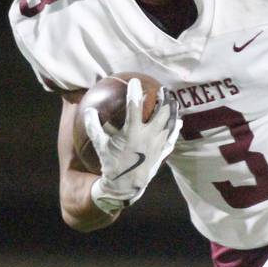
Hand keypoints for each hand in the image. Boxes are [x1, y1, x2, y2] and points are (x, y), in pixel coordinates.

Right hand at [84, 77, 181, 213]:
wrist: (125, 186)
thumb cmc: (111, 163)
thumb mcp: (100, 144)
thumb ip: (93, 126)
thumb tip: (89, 110)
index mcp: (132, 132)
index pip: (135, 106)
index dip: (135, 91)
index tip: (136, 81)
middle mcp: (148, 136)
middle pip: (161, 112)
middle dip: (163, 99)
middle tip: (162, 89)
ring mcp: (158, 144)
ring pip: (170, 123)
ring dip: (172, 110)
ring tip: (172, 101)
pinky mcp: (162, 152)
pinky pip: (172, 137)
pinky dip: (176, 128)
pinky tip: (178, 122)